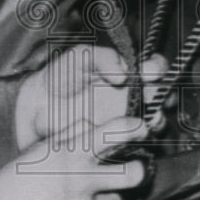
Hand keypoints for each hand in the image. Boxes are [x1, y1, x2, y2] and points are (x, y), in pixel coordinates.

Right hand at [0, 116, 148, 199]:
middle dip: (138, 172)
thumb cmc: (20, 178)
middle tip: (131, 172)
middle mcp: (80, 177)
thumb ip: (72, 134)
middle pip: (133, 174)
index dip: (134, 129)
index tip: (144, 128)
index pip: (113, 133)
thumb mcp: (43, 148)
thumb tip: (97, 125)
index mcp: (71, 151)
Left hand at [15, 44, 167, 150]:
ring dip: (156, 119)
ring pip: (154, 120)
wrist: (36, 106)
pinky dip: (139, 140)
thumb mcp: (80, 57)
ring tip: (147, 120)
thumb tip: (125, 73)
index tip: (149, 72)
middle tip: (151, 97)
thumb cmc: (60, 76)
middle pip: (161, 95)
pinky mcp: (115, 141)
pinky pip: (135, 142)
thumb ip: (104, 58)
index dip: (158, 69)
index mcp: (126, 72)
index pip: (154, 67)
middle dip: (162, 96)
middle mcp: (131, 96)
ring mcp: (125, 120)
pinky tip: (131, 137)